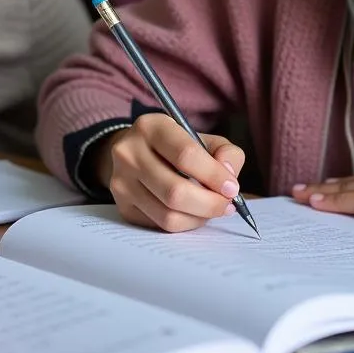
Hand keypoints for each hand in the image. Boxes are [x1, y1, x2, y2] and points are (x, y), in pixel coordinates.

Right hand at [95, 113, 245, 232]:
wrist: (136, 154)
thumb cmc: (177, 147)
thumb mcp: (202, 138)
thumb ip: (225, 152)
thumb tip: (229, 176)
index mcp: (151, 127)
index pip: (186, 155)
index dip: (214, 175)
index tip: (232, 188)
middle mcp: (128, 153)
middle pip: (175, 191)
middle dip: (210, 203)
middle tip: (227, 205)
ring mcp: (121, 181)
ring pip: (168, 215)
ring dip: (199, 217)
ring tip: (212, 209)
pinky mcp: (122, 206)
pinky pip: (160, 225)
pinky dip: (185, 224)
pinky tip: (193, 213)